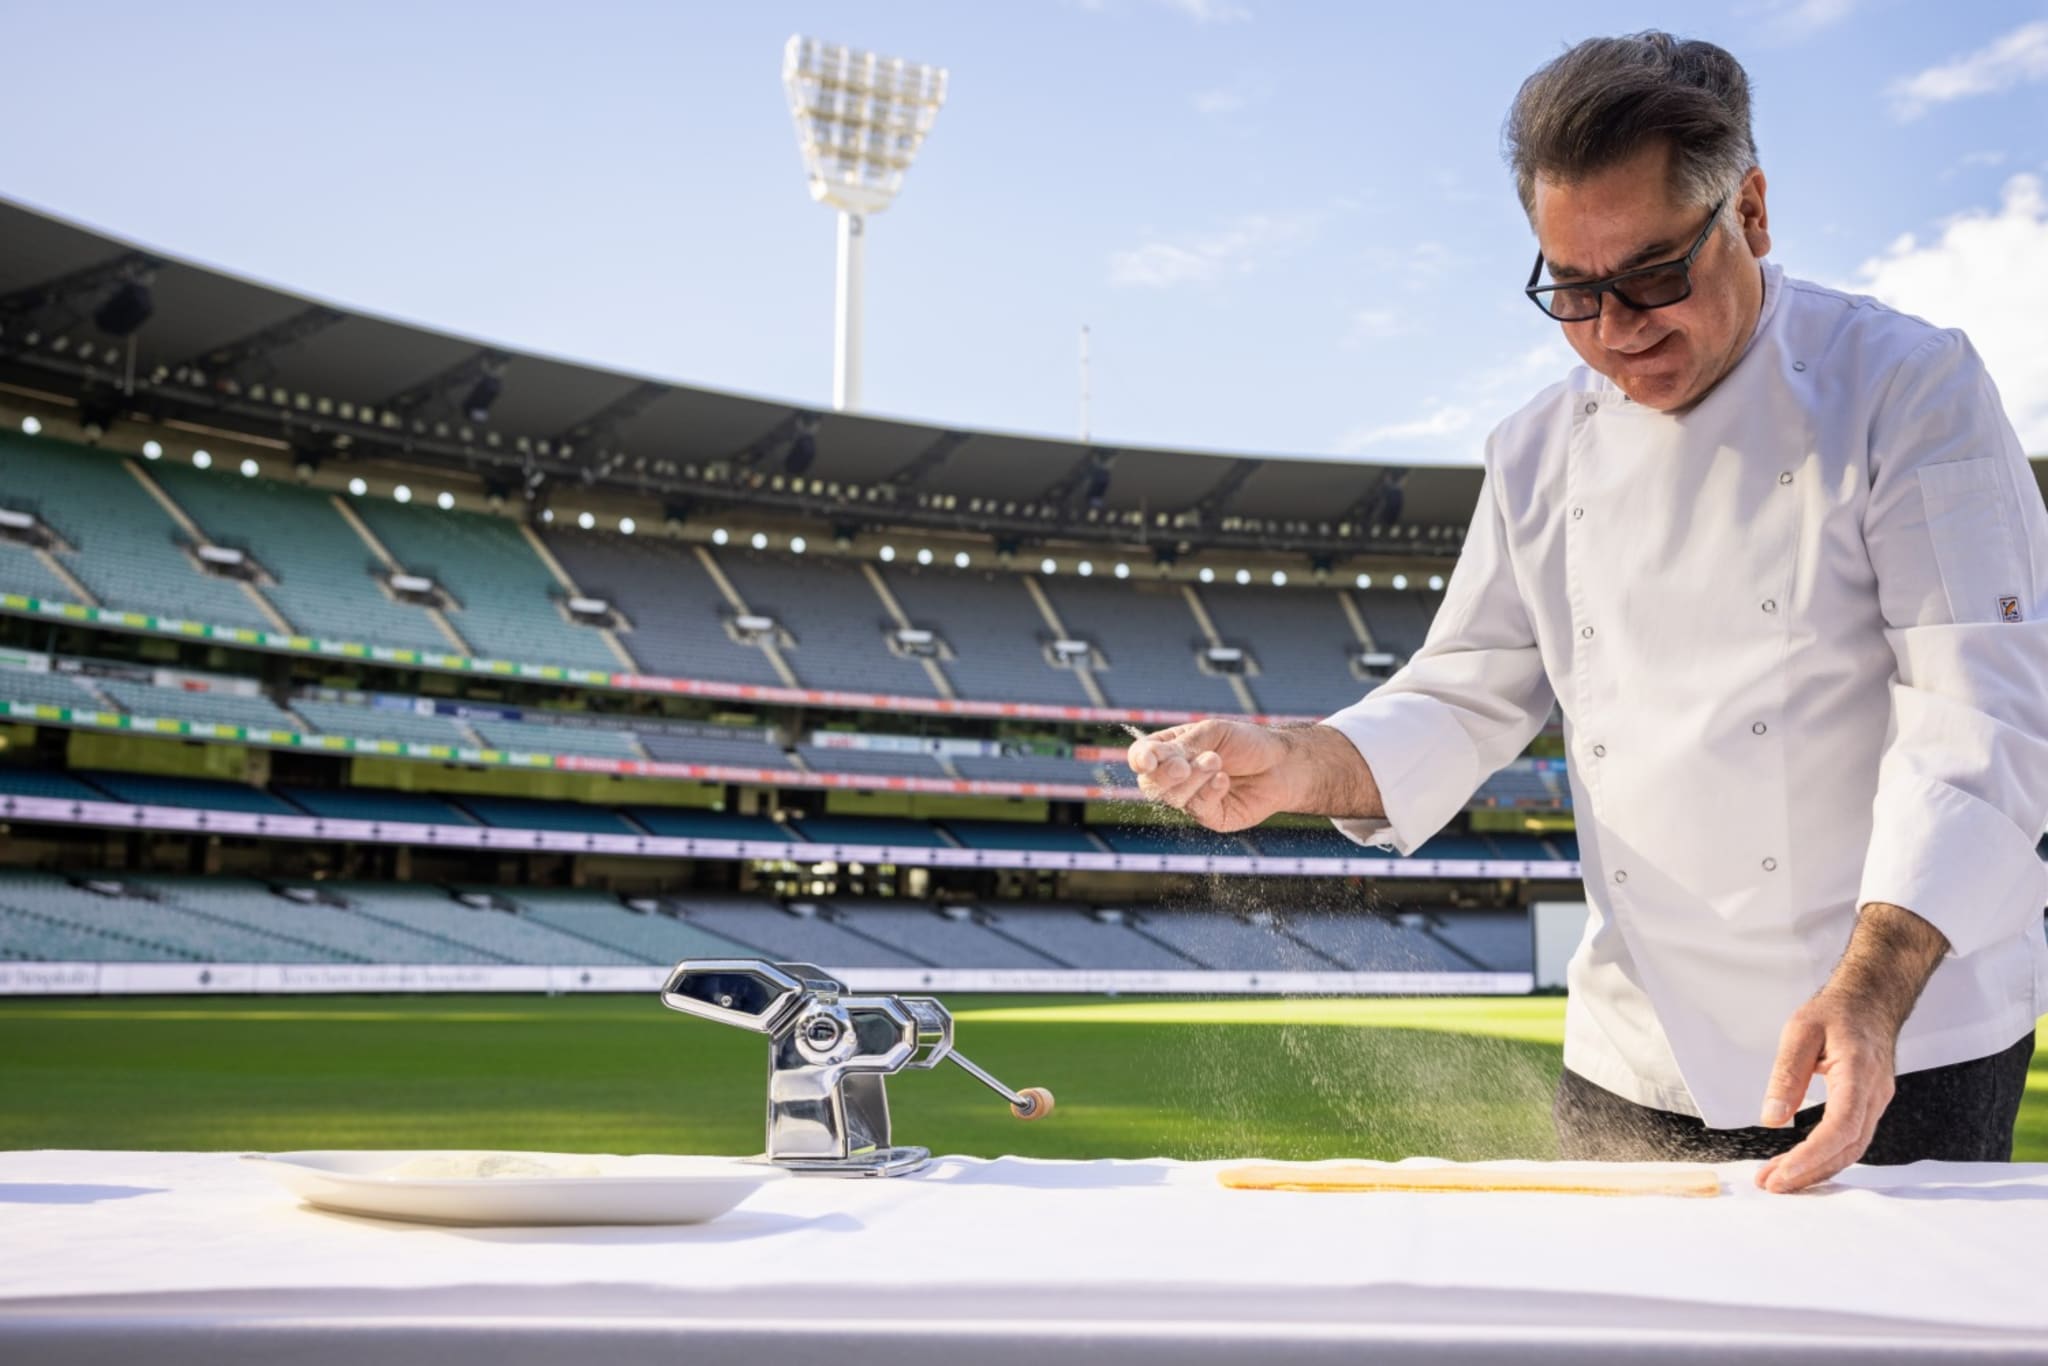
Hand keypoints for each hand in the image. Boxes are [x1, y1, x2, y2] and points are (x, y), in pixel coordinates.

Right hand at [1125, 720, 1297, 831]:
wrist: (1283, 763)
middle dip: (1164, 775)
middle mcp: (1175, 777)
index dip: (1140, 760)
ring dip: (1194, 778)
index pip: (1142, 757)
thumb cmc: (1246, 742)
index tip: (1148, 760)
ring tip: (1216, 761)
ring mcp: (1191, 799)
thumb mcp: (1213, 733)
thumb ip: (1183, 746)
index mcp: (1170, 750)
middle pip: (1150, 784)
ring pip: (1174, 797)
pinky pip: (1199, 808)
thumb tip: (1154, 759)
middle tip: (1183, 765)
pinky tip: (1224, 780)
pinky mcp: (1211, 817)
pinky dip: (1209, 791)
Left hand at [1753, 990, 1897, 1192]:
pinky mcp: (1870, 1107)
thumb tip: (1772, 1118)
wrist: (1870, 1002)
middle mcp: (1874, 1094)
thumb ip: (1786, 1074)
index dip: (1813, 1155)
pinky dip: (1827, 1158)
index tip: (1782, 1172)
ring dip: (1817, 1169)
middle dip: (1809, 1171)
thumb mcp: (1800, 1031)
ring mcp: (1877, 1103)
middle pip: (1847, 1147)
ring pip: (1852, 1150)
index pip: (1841, 1126)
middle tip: (1770, 1184)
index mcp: (1858, 1073)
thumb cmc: (1835, 1012)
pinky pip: (1852, 1141)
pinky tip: (1802, 1164)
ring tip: (1779, 1179)